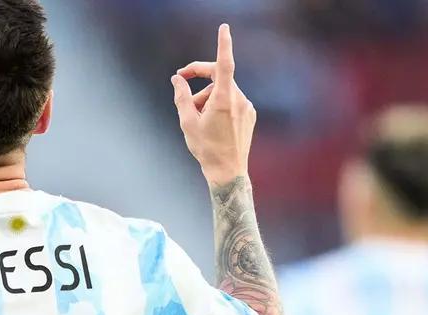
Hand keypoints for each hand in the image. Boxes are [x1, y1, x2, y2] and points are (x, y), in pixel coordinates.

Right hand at [170, 24, 256, 186]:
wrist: (228, 171)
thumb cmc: (206, 148)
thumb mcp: (187, 122)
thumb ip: (181, 96)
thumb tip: (177, 79)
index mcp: (223, 100)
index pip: (223, 65)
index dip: (223, 44)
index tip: (224, 28)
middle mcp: (238, 100)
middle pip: (217, 79)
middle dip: (198, 82)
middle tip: (180, 84)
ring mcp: (247, 107)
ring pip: (223, 92)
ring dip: (207, 98)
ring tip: (196, 118)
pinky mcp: (250, 114)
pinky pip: (232, 101)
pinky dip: (218, 105)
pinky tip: (211, 124)